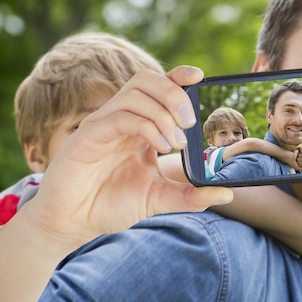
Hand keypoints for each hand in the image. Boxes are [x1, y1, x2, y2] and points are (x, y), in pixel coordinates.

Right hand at [25, 66, 233, 244]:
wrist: (73, 224)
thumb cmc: (110, 205)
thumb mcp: (159, 199)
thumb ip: (191, 195)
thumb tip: (228, 193)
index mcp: (139, 125)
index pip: (159, 87)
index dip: (178, 76)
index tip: (200, 77)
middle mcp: (122, 118)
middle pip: (147, 80)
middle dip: (175, 93)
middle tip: (190, 122)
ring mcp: (104, 124)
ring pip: (135, 93)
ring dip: (163, 112)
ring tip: (176, 143)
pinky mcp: (89, 135)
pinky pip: (120, 115)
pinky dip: (146, 126)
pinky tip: (160, 147)